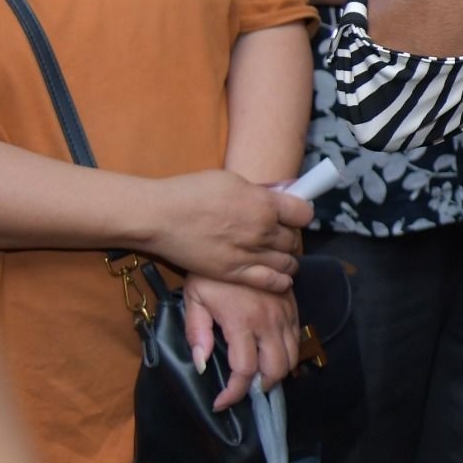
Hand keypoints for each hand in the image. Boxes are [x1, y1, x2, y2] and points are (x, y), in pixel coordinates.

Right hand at [142, 170, 312, 292]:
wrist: (159, 217)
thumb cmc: (191, 192)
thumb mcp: (231, 180)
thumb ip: (258, 192)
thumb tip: (277, 195)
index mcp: (264, 203)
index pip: (303, 213)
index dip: (300, 214)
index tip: (294, 216)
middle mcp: (262, 229)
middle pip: (293, 239)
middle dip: (290, 237)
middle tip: (282, 237)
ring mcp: (249, 254)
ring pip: (286, 261)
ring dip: (288, 259)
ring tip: (283, 257)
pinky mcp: (233, 274)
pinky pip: (269, 281)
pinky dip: (281, 281)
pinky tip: (283, 279)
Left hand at [181, 275, 299, 409]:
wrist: (237, 239)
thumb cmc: (209, 272)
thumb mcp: (194, 299)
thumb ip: (198, 333)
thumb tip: (202, 364)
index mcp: (242, 322)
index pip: (245, 371)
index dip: (233, 394)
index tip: (221, 403)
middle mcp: (269, 321)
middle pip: (277, 368)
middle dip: (262, 387)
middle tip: (244, 389)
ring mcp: (284, 312)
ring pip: (292, 355)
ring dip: (277, 372)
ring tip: (258, 375)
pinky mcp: (292, 304)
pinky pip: (297, 337)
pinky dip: (287, 352)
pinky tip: (270, 352)